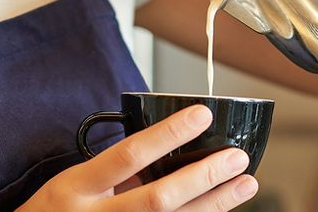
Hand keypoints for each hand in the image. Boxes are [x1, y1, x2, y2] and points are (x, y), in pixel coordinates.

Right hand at [20, 105, 258, 210]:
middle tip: (237, 158)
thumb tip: (169, 149)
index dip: (168, 134)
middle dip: (203, 177)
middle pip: (159, 200)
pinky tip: (219, 210)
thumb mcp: (72, 183)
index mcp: (77, 188)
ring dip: (214, 205)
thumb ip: (114, 171)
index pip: (129, 155)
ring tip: (245, 185)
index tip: (202, 114)